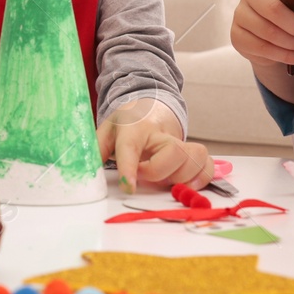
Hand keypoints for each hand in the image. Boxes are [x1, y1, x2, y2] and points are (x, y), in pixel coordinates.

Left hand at [98, 98, 213, 191]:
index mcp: (134, 127)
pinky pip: (207, 165)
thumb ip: (97, 149)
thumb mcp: (106, 131)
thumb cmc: (127, 123)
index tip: (129, 187)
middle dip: (158, 172)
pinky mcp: (193, 152)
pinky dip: (201, 179)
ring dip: (179, 177)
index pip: (131, 146)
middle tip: (143, 176)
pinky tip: (187, 185)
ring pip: (192, 159)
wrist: (150, 107)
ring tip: (162, 180)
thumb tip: (87, 171)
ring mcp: (180, 142)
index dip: (130, 167)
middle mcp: (161, 134)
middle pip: (173, 151)